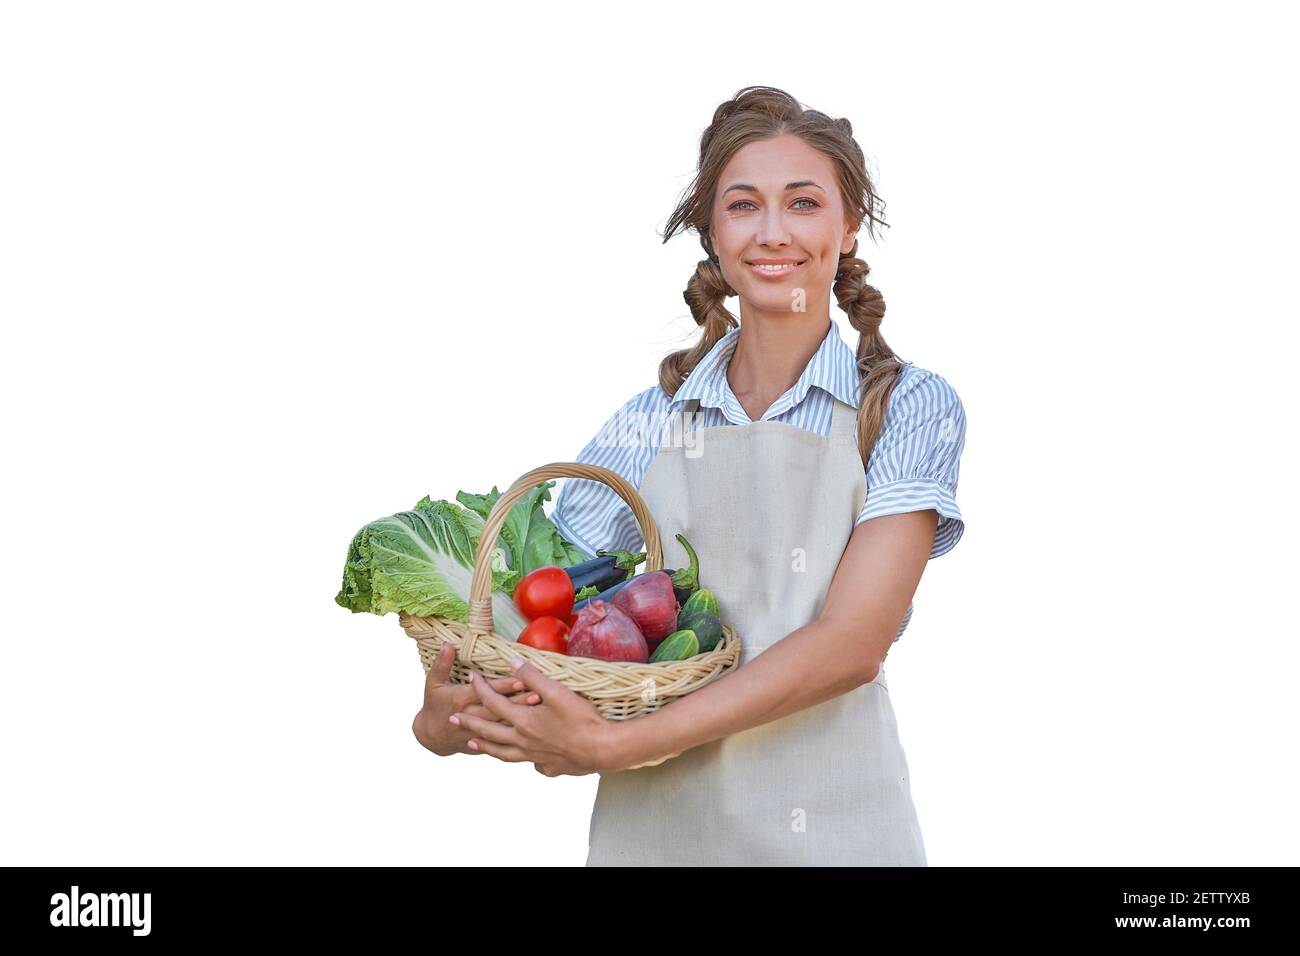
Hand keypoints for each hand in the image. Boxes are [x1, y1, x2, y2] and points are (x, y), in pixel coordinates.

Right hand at [412, 641, 541, 756]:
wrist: (431, 737)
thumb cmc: (434, 705)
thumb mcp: (433, 683)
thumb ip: (442, 663)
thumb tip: (446, 643)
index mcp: (461, 699)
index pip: (487, 691)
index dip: (504, 685)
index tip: (522, 678)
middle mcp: (472, 715)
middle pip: (501, 708)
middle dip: (520, 702)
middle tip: (542, 694)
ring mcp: (479, 731)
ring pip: (505, 724)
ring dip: (524, 717)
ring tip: (543, 709)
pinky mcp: (486, 742)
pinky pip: (504, 739)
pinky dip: (520, 733)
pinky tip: (537, 727)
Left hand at [451, 656, 616, 776]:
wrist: (602, 749)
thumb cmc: (582, 719)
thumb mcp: (557, 691)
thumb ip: (532, 676)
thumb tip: (511, 661)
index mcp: (523, 721)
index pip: (494, 702)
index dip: (481, 688)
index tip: (471, 678)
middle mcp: (523, 742)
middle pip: (490, 732)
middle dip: (470, 722)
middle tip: (453, 718)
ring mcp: (535, 757)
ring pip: (503, 753)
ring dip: (486, 746)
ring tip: (473, 743)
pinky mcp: (549, 767)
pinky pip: (528, 763)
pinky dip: (520, 759)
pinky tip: (523, 757)